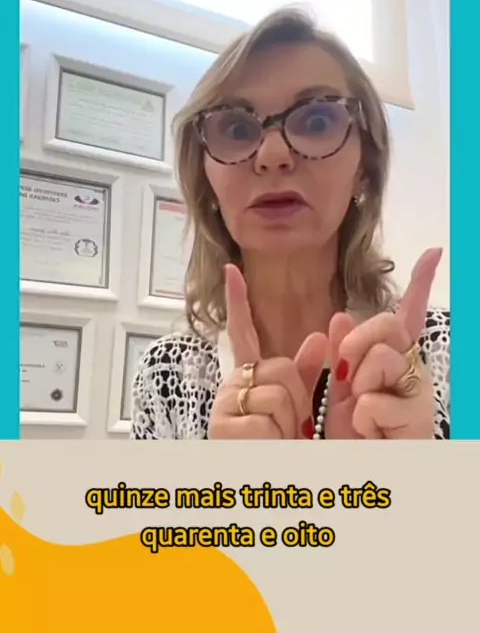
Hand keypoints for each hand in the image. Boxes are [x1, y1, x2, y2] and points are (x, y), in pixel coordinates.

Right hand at [208, 264, 327, 438]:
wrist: (261, 494)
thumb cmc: (280, 454)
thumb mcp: (300, 413)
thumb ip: (307, 375)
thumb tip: (316, 336)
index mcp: (249, 381)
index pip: (242, 333)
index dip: (238, 300)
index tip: (231, 269)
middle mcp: (231, 387)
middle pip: (281, 368)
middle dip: (298, 400)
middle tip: (288, 429)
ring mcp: (223, 405)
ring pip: (277, 393)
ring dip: (289, 424)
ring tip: (277, 443)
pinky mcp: (222, 426)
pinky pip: (266, 419)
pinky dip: (276, 441)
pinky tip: (264, 451)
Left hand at [325, 248, 441, 438]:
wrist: (354, 483)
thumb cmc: (349, 441)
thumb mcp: (337, 393)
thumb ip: (338, 356)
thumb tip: (339, 318)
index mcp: (390, 363)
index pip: (408, 317)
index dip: (421, 284)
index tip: (434, 252)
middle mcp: (411, 373)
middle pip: (390, 326)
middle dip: (360, 342)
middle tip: (345, 373)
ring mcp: (419, 396)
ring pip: (384, 358)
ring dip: (360, 385)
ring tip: (362, 413)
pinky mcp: (419, 422)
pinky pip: (375, 402)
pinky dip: (364, 419)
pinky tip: (373, 435)